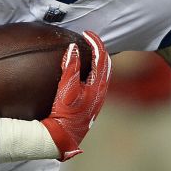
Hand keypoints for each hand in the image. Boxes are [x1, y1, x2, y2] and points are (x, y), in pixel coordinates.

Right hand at [41, 31, 110, 160]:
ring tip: (88, 51)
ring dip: (97, 60)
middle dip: (99, 49)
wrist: (63, 136)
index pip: (101, 57)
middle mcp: (101, 92)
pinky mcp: (92, 104)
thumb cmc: (65, 114)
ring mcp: (98, 98)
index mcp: (98, 86)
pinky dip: (94, 70)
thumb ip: (71, 67)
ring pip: (103, 73)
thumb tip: (73, 48)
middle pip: (106, 64)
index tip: (86, 34)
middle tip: (88, 40)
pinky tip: (85, 71)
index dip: (95, 42)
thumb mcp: (66, 88)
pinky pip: (98, 81)